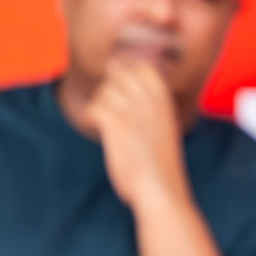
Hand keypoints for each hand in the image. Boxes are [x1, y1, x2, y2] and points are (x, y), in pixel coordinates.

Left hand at [83, 58, 189, 209]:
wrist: (162, 189)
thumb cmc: (161, 163)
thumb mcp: (162, 126)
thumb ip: (147, 104)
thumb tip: (120, 77)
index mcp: (165, 100)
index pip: (142, 66)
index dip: (125, 72)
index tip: (119, 89)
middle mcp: (151, 102)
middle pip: (119, 75)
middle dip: (109, 89)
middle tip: (111, 112)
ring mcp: (134, 112)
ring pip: (103, 91)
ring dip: (99, 106)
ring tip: (105, 124)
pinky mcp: (117, 126)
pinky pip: (93, 109)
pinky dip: (90, 119)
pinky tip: (96, 129)